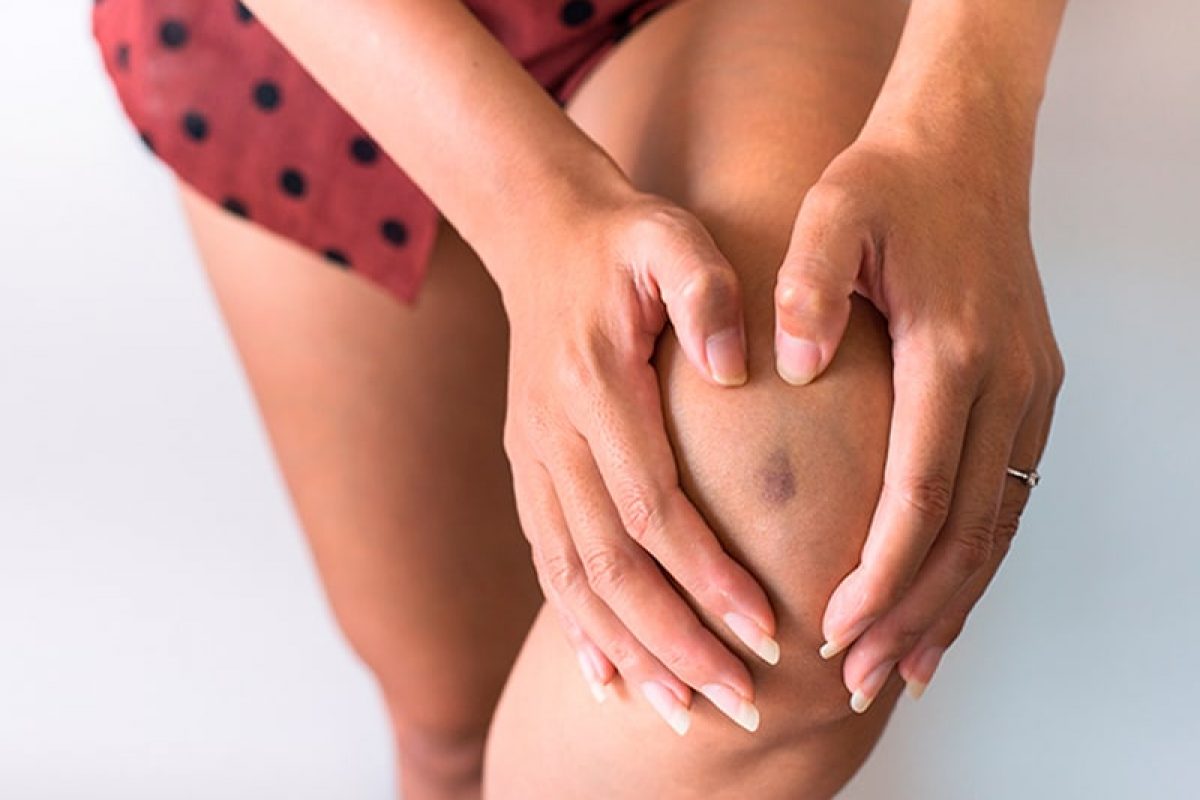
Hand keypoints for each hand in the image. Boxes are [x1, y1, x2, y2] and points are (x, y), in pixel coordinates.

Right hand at [498, 186, 779, 733]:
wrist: (541, 233)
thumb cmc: (624, 240)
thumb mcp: (673, 238)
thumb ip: (706, 293)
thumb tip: (736, 373)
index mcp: (594, 387)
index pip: (653, 507)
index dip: (708, 577)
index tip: (768, 630)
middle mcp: (553, 437)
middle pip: (612, 566)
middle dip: (677, 643)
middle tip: (739, 704)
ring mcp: (534, 459)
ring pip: (574, 580)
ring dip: (628, 652)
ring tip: (680, 713)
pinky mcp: (530, 469)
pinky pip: (547, 563)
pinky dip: (577, 627)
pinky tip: (606, 678)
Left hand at [772, 132, 1063, 709]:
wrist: (965, 148)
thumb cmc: (886, 184)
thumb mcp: (834, 213)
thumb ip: (810, 287)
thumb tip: (790, 370)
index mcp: (952, 350)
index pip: (917, 493)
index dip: (876, 572)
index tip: (828, 628)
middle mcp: (1004, 383)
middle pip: (962, 534)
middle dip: (907, 614)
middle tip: (850, 678)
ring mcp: (1027, 392)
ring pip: (993, 529)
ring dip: (945, 606)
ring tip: (894, 670)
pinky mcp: (1027, 394)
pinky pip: (1004, 500)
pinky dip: (972, 563)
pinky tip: (939, 605)